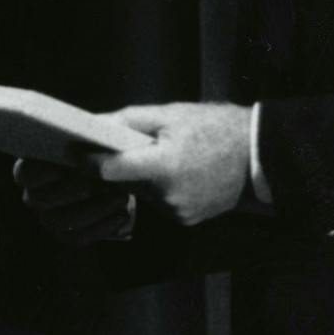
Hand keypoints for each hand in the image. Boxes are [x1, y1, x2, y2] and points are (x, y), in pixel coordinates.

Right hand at [12, 157, 136, 244]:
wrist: (129, 166)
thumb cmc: (114, 145)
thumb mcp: (111, 136)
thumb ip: (99, 145)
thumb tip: (85, 160)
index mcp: (34, 162)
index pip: (24, 173)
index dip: (41, 174)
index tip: (65, 168)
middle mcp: (35, 191)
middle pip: (38, 200)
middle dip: (71, 192)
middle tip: (101, 183)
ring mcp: (49, 215)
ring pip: (58, 222)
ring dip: (92, 211)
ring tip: (121, 197)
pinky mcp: (67, 233)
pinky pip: (76, 237)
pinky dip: (100, 228)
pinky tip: (121, 214)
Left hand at [99, 102, 251, 226]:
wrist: (258, 155)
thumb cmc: (215, 128)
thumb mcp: (170, 115)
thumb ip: (128, 121)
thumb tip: (94, 124)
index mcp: (163, 167)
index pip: (110, 170)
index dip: (89, 160)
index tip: (76, 151)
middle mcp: (168, 196)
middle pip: (123, 182)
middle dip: (118, 166)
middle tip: (122, 147)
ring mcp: (178, 212)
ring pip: (140, 194)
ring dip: (139, 178)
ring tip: (159, 157)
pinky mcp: (186, 220)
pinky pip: (158, 203)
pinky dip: (158, 189)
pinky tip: (175, 172)